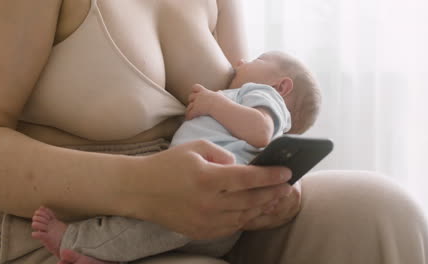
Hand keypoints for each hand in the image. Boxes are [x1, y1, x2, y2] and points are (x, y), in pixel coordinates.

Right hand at [128, 140, 292, 239]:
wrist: (140, 190)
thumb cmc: (167, 165)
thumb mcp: (195, 147)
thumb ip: (222, 155)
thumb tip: (240, 167)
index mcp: (208, 178)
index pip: (249, 178)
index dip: (271, 176)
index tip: (287, 173)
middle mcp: (209, 202)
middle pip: (251, 199)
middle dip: (273, 192)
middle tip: (287, 186)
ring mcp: (205, 220)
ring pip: (244, 216)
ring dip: (263, 207)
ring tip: (274, 198)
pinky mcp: (200, 231)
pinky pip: (231, 227)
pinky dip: (245, 218)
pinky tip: (253, 210)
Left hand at [186, 84, 225, 119]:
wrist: (218, 106)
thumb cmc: (221, 101)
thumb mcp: (220, 95)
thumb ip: (218, 93)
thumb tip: (219, 92)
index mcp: (204, 92)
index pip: (196, 87)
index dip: (194, 90)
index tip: (196, 93)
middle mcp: (199, 96)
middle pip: (190, 96)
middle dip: (191, 100)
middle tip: (193, 105)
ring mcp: (196, 103)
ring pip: (189, 106)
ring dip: (188, 110)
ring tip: (189, 114)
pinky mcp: (195, 110)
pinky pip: (189, 114)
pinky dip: (188, 116)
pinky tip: (189, 119)